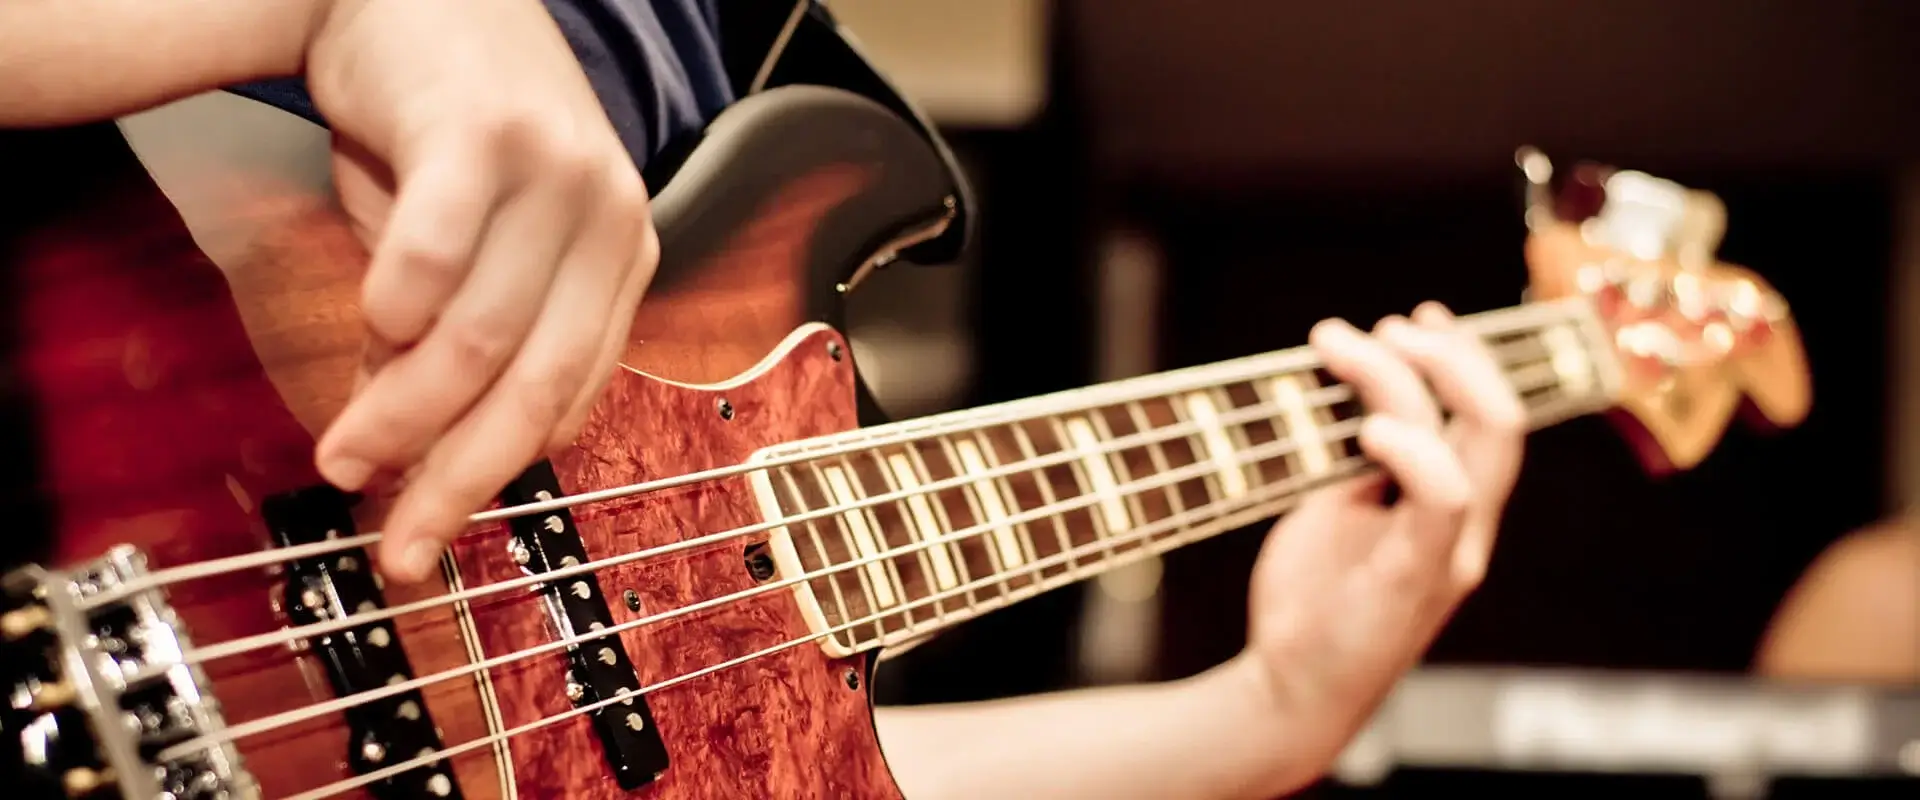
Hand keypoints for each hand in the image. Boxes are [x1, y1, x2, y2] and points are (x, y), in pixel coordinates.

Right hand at [302, 0, 657, 581]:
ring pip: (481, 338)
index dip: (496, 477)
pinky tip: (363, 332)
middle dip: (459, 481)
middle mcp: (610, 221)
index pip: (569, 400)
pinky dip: (394, 310)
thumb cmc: (442, 125)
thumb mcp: (464, 243)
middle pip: (533, 388)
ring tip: (343, 454)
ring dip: (404, 413)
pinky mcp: (488, 137)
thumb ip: (443, 338)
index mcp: (620, 258)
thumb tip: (395, 447)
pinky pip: (438, 255)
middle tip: (397, 541)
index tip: (431, 531)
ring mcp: (558, 176)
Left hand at [1235, 302, 1524, 773]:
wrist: (1288, 690)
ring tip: (1343, 348)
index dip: (1465, 359)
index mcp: (1454, 511)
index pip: (1489, 422)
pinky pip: (1443, 500)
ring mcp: (1448, 556)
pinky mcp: (1414, 579)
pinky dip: (1415, 451)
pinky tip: (1370, 427)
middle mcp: (1465, 531)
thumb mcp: (1335, 511)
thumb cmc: (1313, 601)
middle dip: (1451, 355)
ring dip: (1412, 378)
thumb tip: (1353, 391)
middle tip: (1388, 328)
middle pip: (1500, 420)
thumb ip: (1359, 462)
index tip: (1416, 318)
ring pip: (1477, 443)